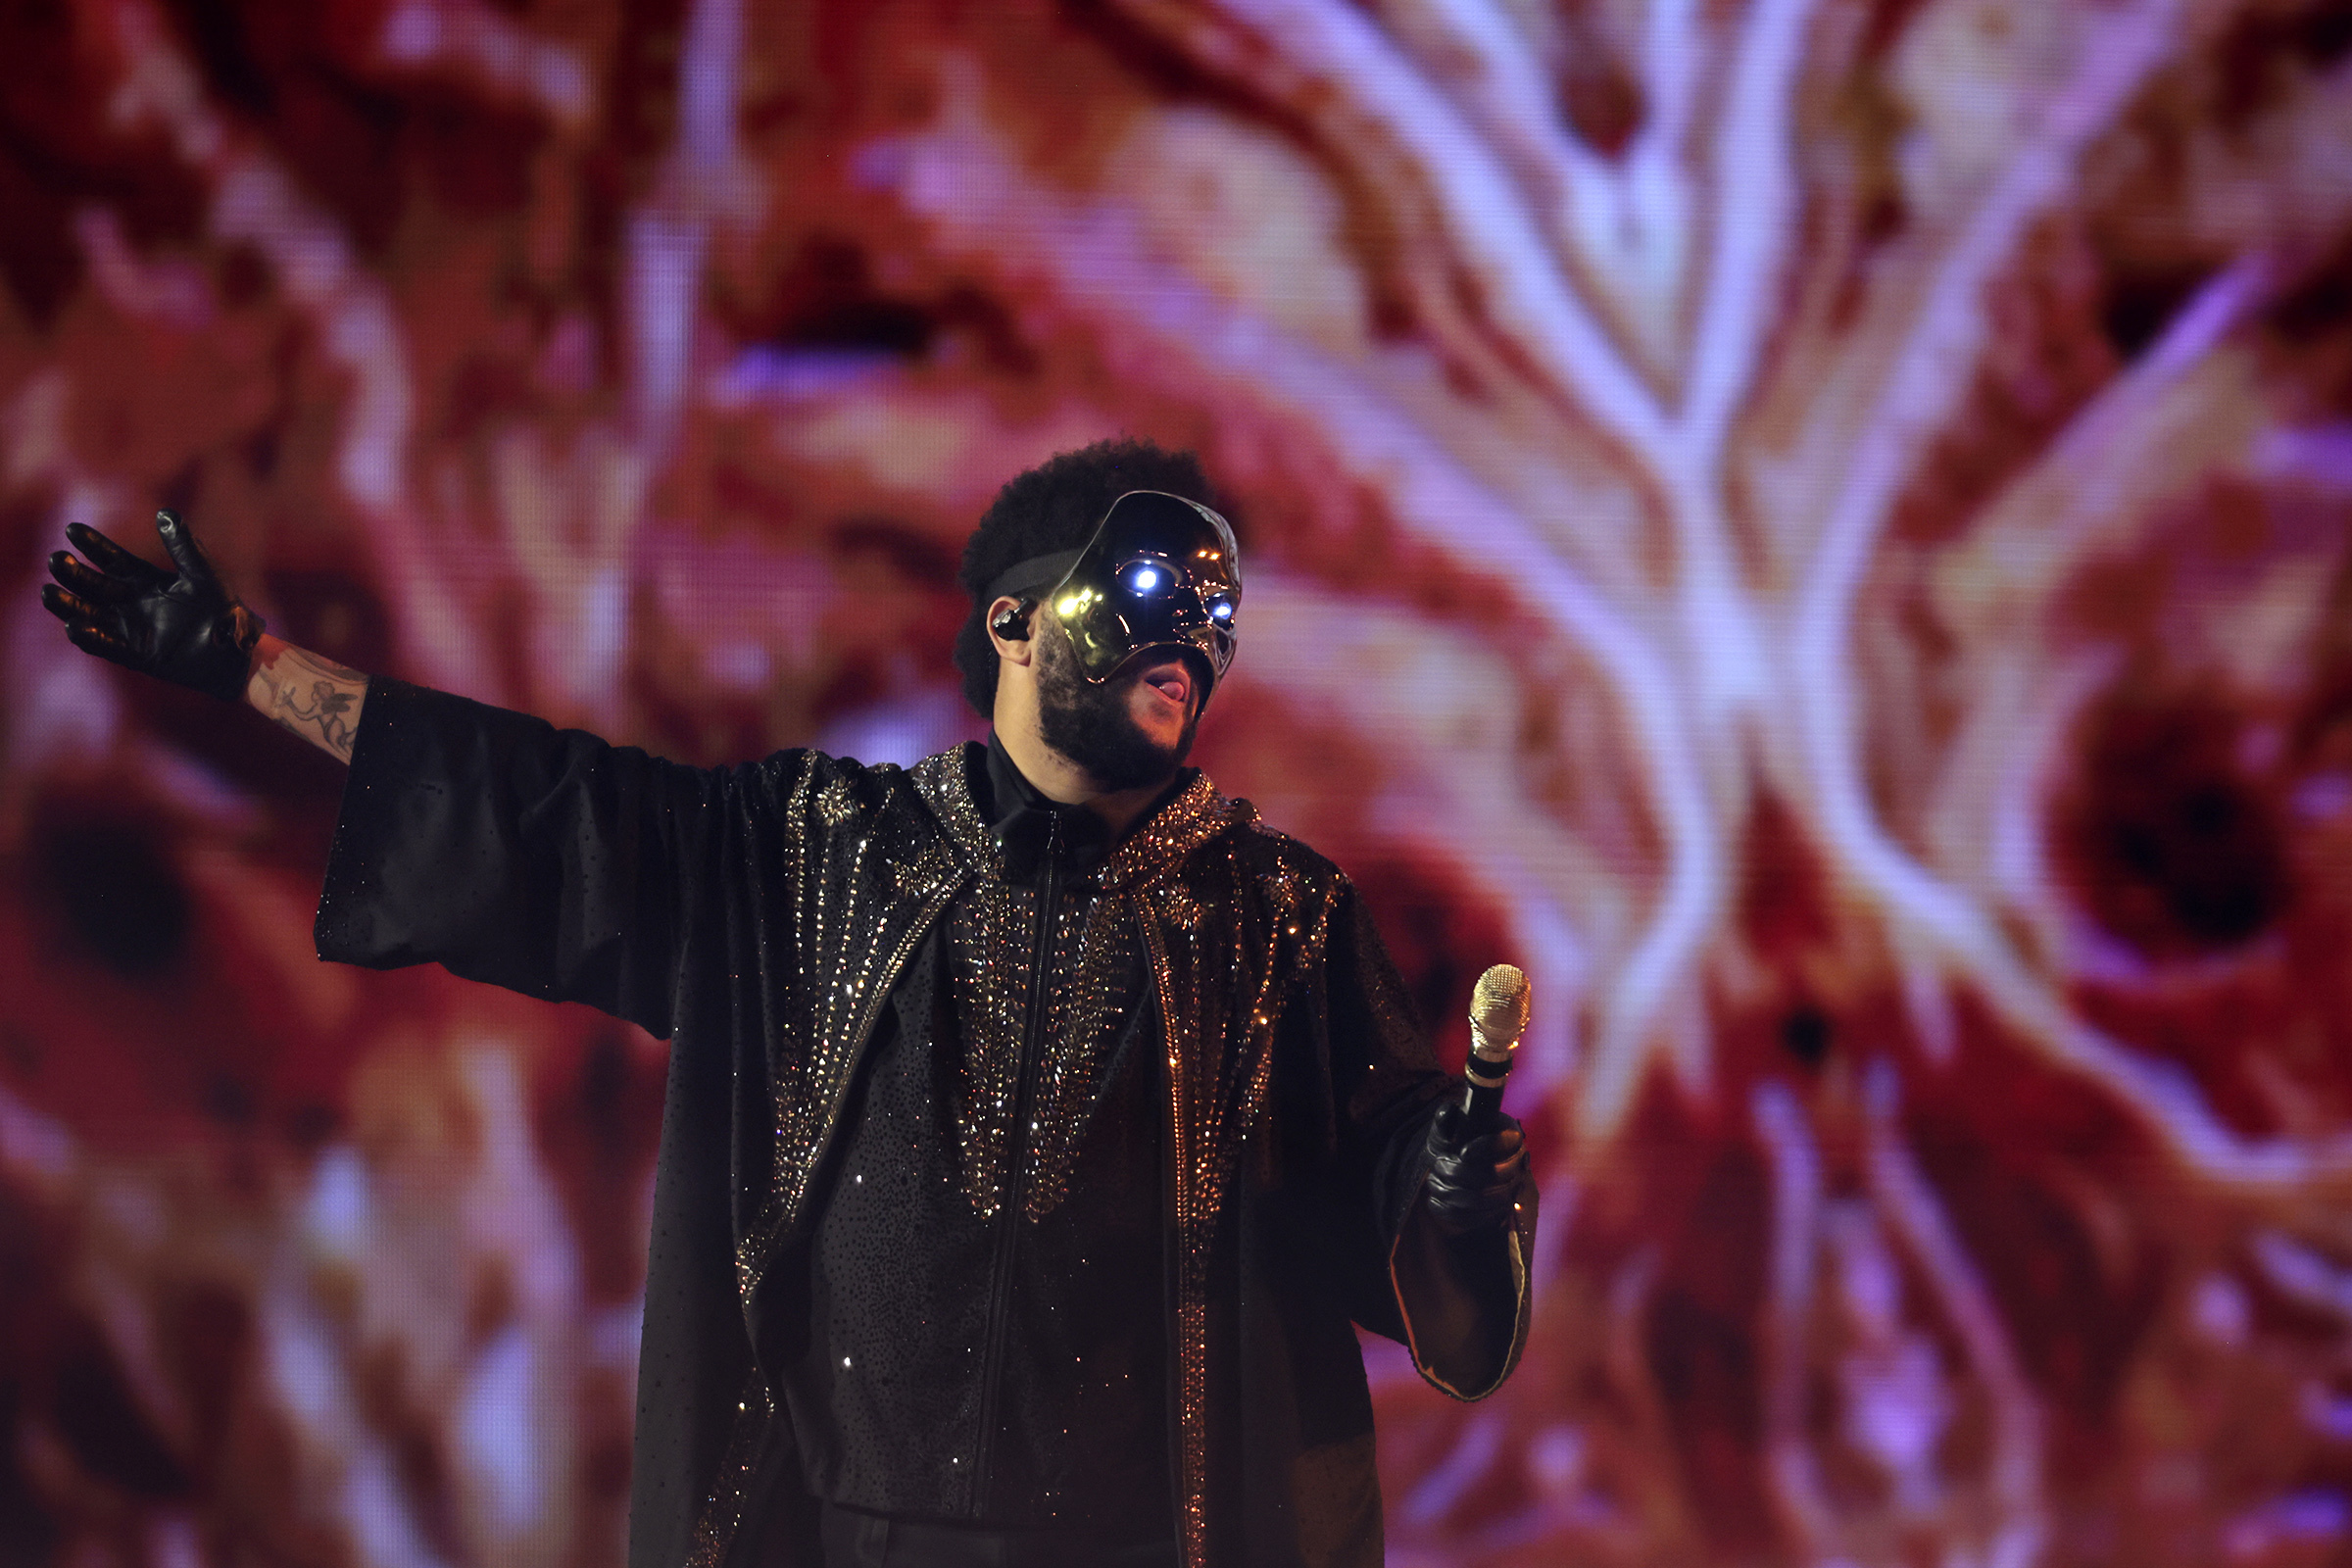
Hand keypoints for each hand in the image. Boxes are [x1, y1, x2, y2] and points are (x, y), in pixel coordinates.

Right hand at [42, 510, 266, 701]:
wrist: (237, 650)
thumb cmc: (223, 609)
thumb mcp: (203, 574)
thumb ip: (184, 546)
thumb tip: (164, 512)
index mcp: (146, 582)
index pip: (112, 560)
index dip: (93, 545)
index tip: (72, 529)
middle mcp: (133, 604)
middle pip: (94, 586)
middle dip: (73, 573)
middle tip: (55, 559)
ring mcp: (132, 630)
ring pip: (90, 615)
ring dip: (69, 605)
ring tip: (49, 592)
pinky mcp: (138, 655)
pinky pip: (108, 645)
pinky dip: (92, 637)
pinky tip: (75, 627)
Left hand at [1422, 1101, 1529, 1236]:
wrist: (1452, 1166)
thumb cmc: (1453, 1141)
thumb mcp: (1448, 1126)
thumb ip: (1446, 1117)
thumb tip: (1448, 1111)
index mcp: (1509, 1135)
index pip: (1507, 1142)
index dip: (1486, 1148)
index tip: (1462, 1152)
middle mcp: (1517, 1163)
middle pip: (1493, 1175)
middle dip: (1458, 1173)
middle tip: (1438, 1165)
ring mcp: (1510, 1190)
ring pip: (1483, 1199)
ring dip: (1451, 1192)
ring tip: (1434, 1181)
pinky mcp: (1496, 1212)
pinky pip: (1476, 1218)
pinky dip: (1450, 1211)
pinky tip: (1435, 1199)